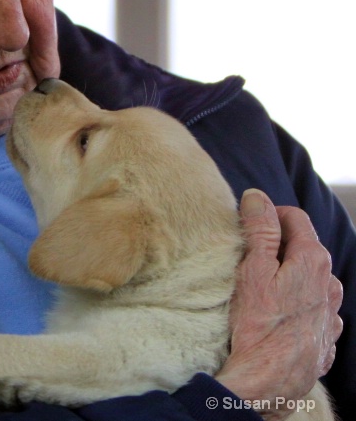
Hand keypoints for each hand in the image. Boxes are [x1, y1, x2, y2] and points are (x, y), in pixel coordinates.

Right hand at [215, 189, 342, 420]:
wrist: (270, 382)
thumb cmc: (257, 324)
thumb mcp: (252, 269)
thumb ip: (259, 230)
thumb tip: (258, 196)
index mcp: (313, 260)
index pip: (295, 217)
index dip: (268, 214)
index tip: (247, 225)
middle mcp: (330, 284)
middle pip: (304, 248)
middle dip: (278, 245)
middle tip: (247, 256)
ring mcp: (331, 313)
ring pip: (310, 279)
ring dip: (289, 275)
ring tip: (260, 288)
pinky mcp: (326, 338)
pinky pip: (313, 309)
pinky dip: (296, 303)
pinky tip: (276, 314)